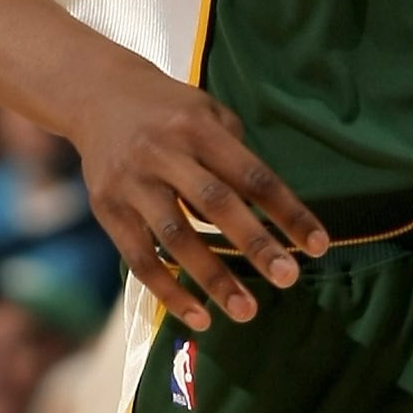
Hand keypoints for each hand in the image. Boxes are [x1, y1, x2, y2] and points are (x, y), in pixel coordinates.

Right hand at [71, 61, 326, 332]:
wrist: (95, 95)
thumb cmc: (169, 112)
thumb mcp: (207, 112)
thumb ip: (237, 155)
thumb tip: (273, 210)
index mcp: (198, 128)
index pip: (252, 175)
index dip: (286, 210)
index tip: (317, 245)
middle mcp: (163, 153)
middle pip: (215, 203)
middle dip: (254, 244)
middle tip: (288, 278)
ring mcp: (132, 183)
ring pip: (175, 237)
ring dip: (213, 278)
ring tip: (246, 311)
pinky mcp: (107, 209)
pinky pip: (140, 258)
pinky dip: (169, 291)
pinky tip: (199, 317)